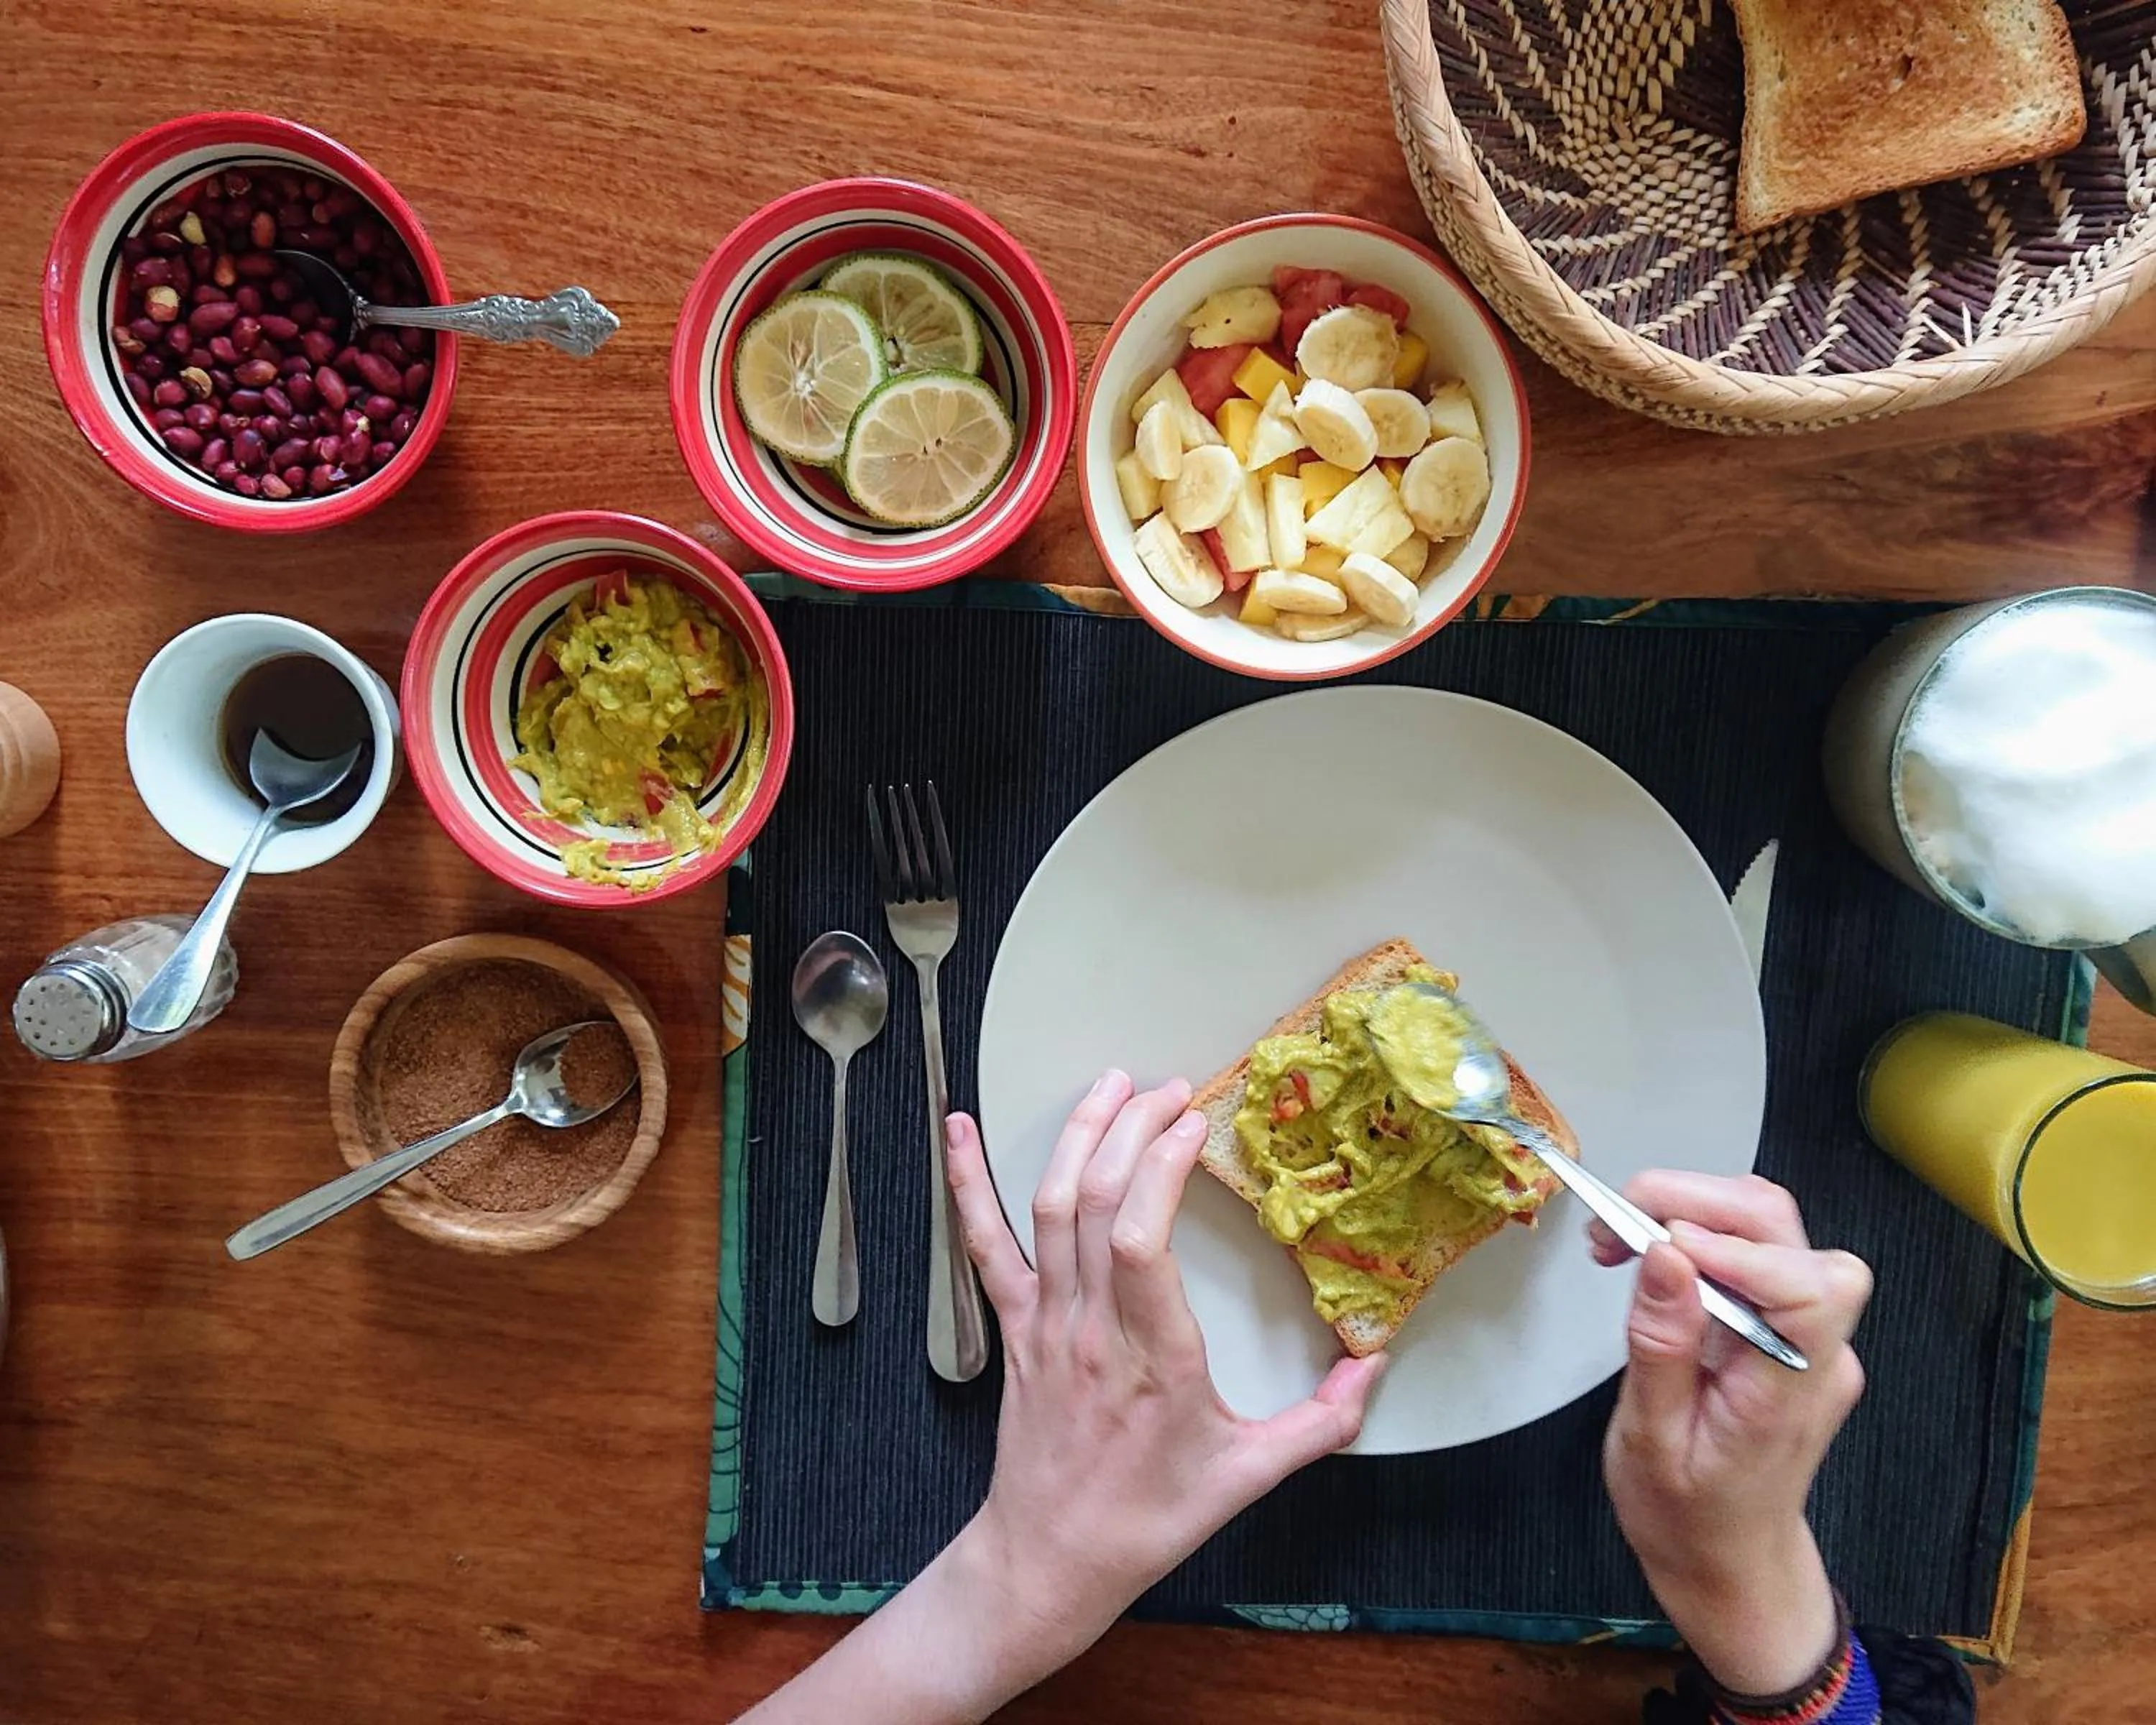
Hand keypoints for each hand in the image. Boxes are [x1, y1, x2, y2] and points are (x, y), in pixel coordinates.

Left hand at [943, 1071, 1385, 1691]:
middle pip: (1095, 1202)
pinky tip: (956, 1127)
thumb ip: (1319, 1422)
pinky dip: (967, 1181)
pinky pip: (986, 1244)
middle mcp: (1091, 1327)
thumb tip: (1375, 1365)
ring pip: (1048, 1208)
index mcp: (1153, 1356)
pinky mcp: (1014, 1326)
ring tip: (1109, 1083)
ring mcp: (1045, 1322)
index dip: (1162, 1167)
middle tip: (1170, 1088)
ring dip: (1075, 1135)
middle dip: (1130, 1129)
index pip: (1142, 1239)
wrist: (1048, 1561)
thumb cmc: (1148, 1521)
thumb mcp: (1247, 1477)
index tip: (1196, 1121)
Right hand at [1590, 1172, 1871, 1696]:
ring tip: (1623, 1233)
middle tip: (1618, 1220)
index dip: (1737, 1250)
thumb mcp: (1650, 1442)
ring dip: (1696, 1210)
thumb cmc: (1685, 1517)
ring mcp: (1812, 1335)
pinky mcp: (1790, 1325)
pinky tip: (1652, 1257)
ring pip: (1774, 1228)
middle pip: (1787, 1233)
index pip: (1809, 1288)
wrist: (1729, 1560)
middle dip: (1699, 1204)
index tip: (1659, 1246)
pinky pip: (1758, 1252)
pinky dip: (1702, 1234)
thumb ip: (1662, 1345)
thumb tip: (1662, 1252)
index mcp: (1791, 1390)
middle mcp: (1820, 1351)